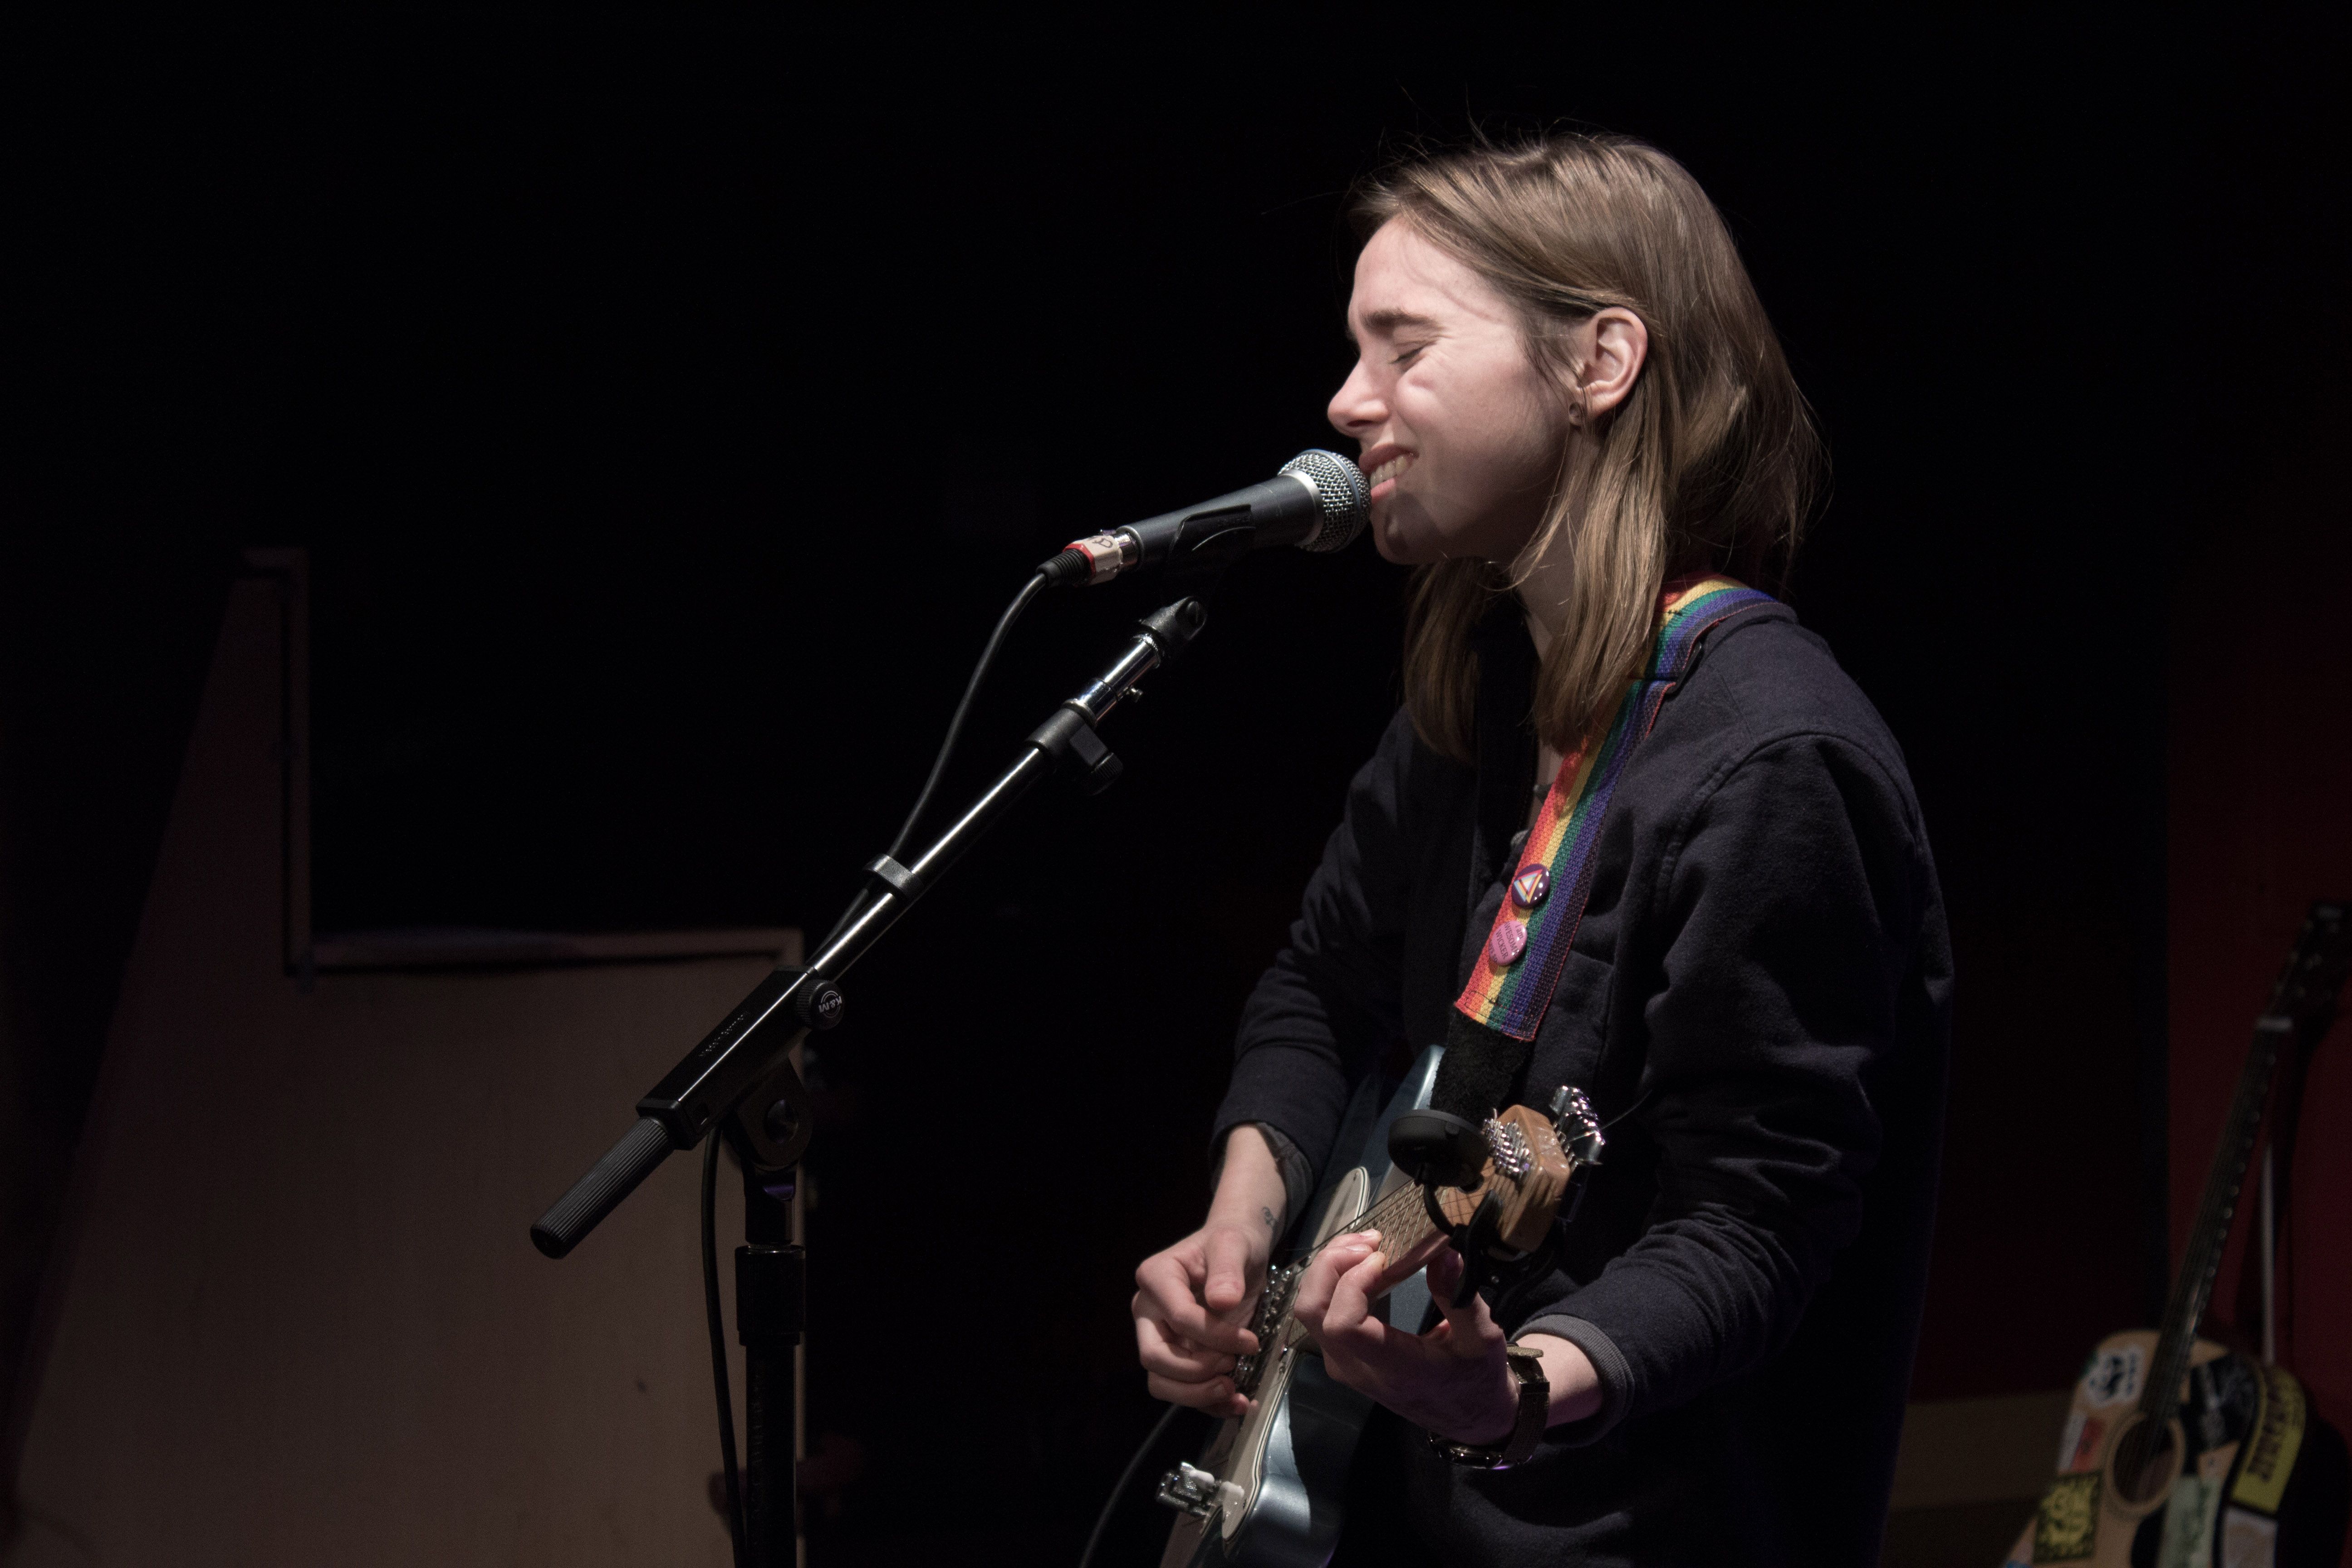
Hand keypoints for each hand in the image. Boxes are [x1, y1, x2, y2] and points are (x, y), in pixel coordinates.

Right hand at [1132, 1217, 1269, 1419]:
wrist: (1240, 1255)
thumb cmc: (1233, 1243)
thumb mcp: (1234, 1245)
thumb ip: (1227, 1269)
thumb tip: (1221, 1300)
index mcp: (1156, 1279)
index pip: (1179, 1319)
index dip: (1216, 1337)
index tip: (1251, 1341)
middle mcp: (1149, 1312)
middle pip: (1155, 1358)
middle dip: (1196, 1372)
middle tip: (1232, 1369)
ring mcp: (1160, 1337)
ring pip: (1162, 1382)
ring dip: (1198, 1395)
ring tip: (1234, 1392)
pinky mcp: (1178, 1357)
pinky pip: (1182, 1391)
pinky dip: (1209, 1403)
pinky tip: (1238, 1401)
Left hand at [1292, 1234, 1520, 1442]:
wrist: (1468, 1416)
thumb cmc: (1476, 1380)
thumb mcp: (1482, 1341)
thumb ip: (1462, 1299)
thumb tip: (1445, 1254)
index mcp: (1391, 1369)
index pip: (1343, 1325)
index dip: (1352, 1282)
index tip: (1382, 1257)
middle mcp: (1355, 1368)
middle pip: (1312, 1310)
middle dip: (1332, 1264)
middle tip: (1371, 1241)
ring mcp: (1342, 1363)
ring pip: (1309, 1309)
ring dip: (1330, 1268)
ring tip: (1367, 1245)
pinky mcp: (1341, 1355)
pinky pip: (1320, 1312)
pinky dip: (1332, 1280)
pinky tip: (1361, 1263)